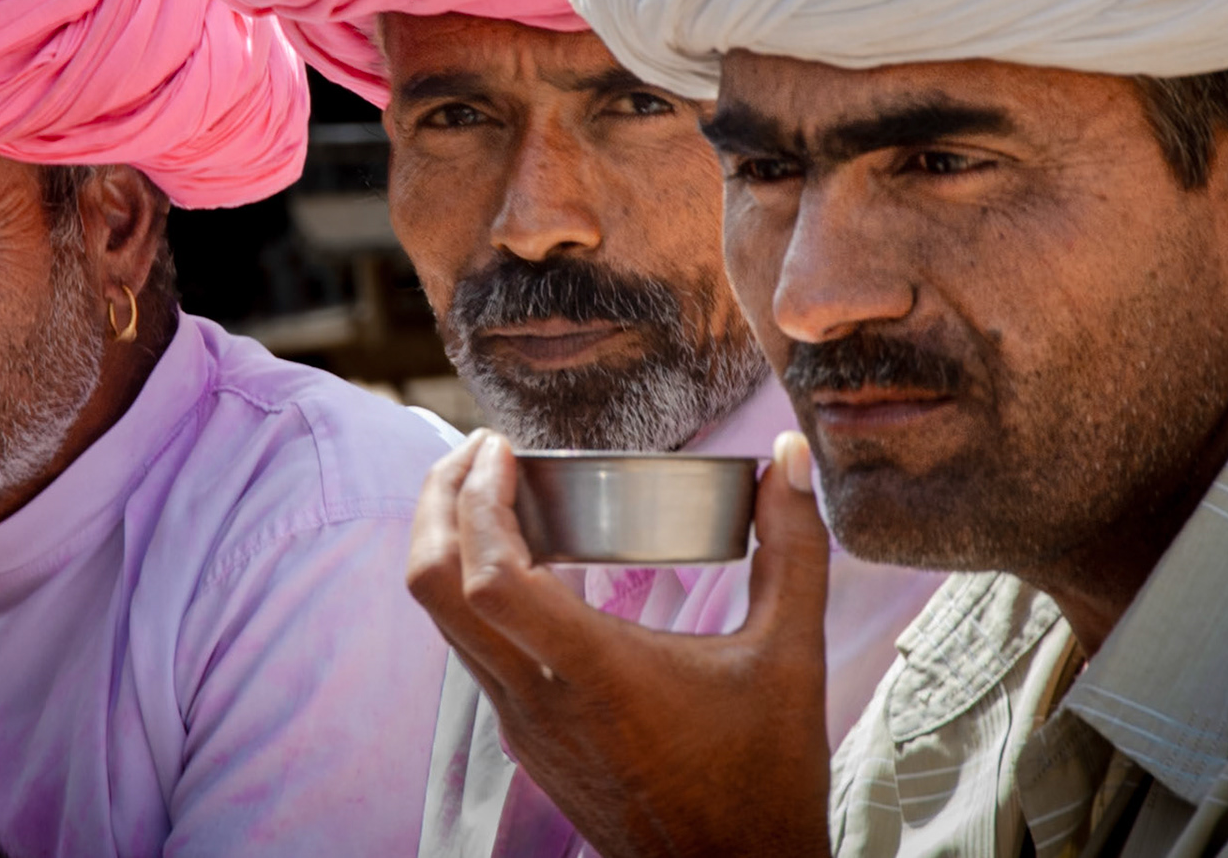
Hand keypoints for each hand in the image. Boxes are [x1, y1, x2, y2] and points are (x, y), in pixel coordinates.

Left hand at [407, 430, 832, 857]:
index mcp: (594, 674)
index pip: (488, 578)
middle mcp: (537, 700)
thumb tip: (788, 455)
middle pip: (433, 587)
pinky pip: (470, 650)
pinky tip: (523, 563)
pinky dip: (473, 591)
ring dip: (450, 545)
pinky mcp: (524, 740)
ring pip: (443, 621)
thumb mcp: (792, 659)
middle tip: (481, 452)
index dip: (477, 501)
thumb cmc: (765, 778)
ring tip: (495, 493)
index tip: (501, 448)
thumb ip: (794, 551)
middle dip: (439, 503)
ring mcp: (521, 724)